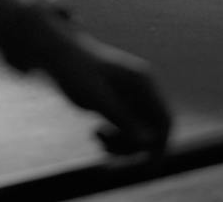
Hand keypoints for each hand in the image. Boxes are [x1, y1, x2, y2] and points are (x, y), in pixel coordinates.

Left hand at [38, 27, 173, 155]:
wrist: (57, 55)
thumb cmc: (76, 71)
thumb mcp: (98, 98)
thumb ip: (124, 119)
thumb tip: (149, 142)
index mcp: (143, 82)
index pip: (164, 120)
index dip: (160, 145)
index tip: (149, 168)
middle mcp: (141, 90)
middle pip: (151, 130)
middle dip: (133, 146)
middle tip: (109, 153)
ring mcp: (130, 98)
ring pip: (137, 133)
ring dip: (121, 144)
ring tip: (98, 139)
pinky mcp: (119, 104)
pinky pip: (125, 130)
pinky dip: (114, 138)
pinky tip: (96, 134)